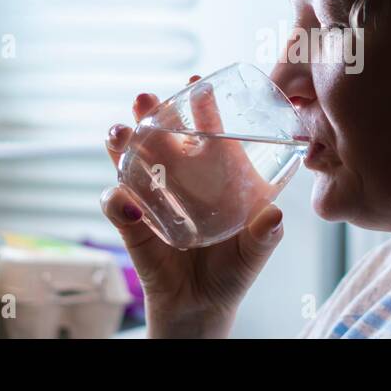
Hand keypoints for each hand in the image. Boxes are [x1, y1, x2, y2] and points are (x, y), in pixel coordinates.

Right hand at [101, 76, 284, 337]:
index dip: (200, 106)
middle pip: (160, 135)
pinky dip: (116, 202)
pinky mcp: (131, 224)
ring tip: (120, 133)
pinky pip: (116, 206)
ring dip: (121, 142)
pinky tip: (124, 203)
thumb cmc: (233, 269)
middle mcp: (179, 177)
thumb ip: (265, 235)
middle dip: (150, 112)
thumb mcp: (255, 252)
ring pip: (130, 159)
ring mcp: (151, 197)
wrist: (201, 306)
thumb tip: (274, 215)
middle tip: (146, 99)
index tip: (196, 84)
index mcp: (213, 174)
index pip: (205, 132)